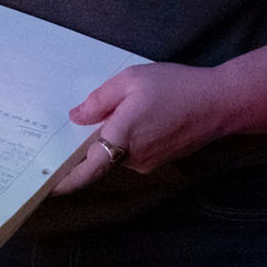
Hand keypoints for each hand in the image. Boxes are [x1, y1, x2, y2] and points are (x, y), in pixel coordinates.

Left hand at [51, 62, 237, 194]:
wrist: (221, 103)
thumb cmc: (175, 87)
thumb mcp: (131, 80)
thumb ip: (100, 100)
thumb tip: (75, 117)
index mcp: (122, 138)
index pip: (86, 170)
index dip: (64, 180)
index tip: (44, 186)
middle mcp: (133, 158)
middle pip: (99, 159)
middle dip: (83, 149)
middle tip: (63, 134)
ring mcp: (148, 162)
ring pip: (117, 154)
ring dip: (107, 141)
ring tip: (102, 116)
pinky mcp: (160, 159)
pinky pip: (132, 152)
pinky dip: (124, 140)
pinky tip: (131, 118)